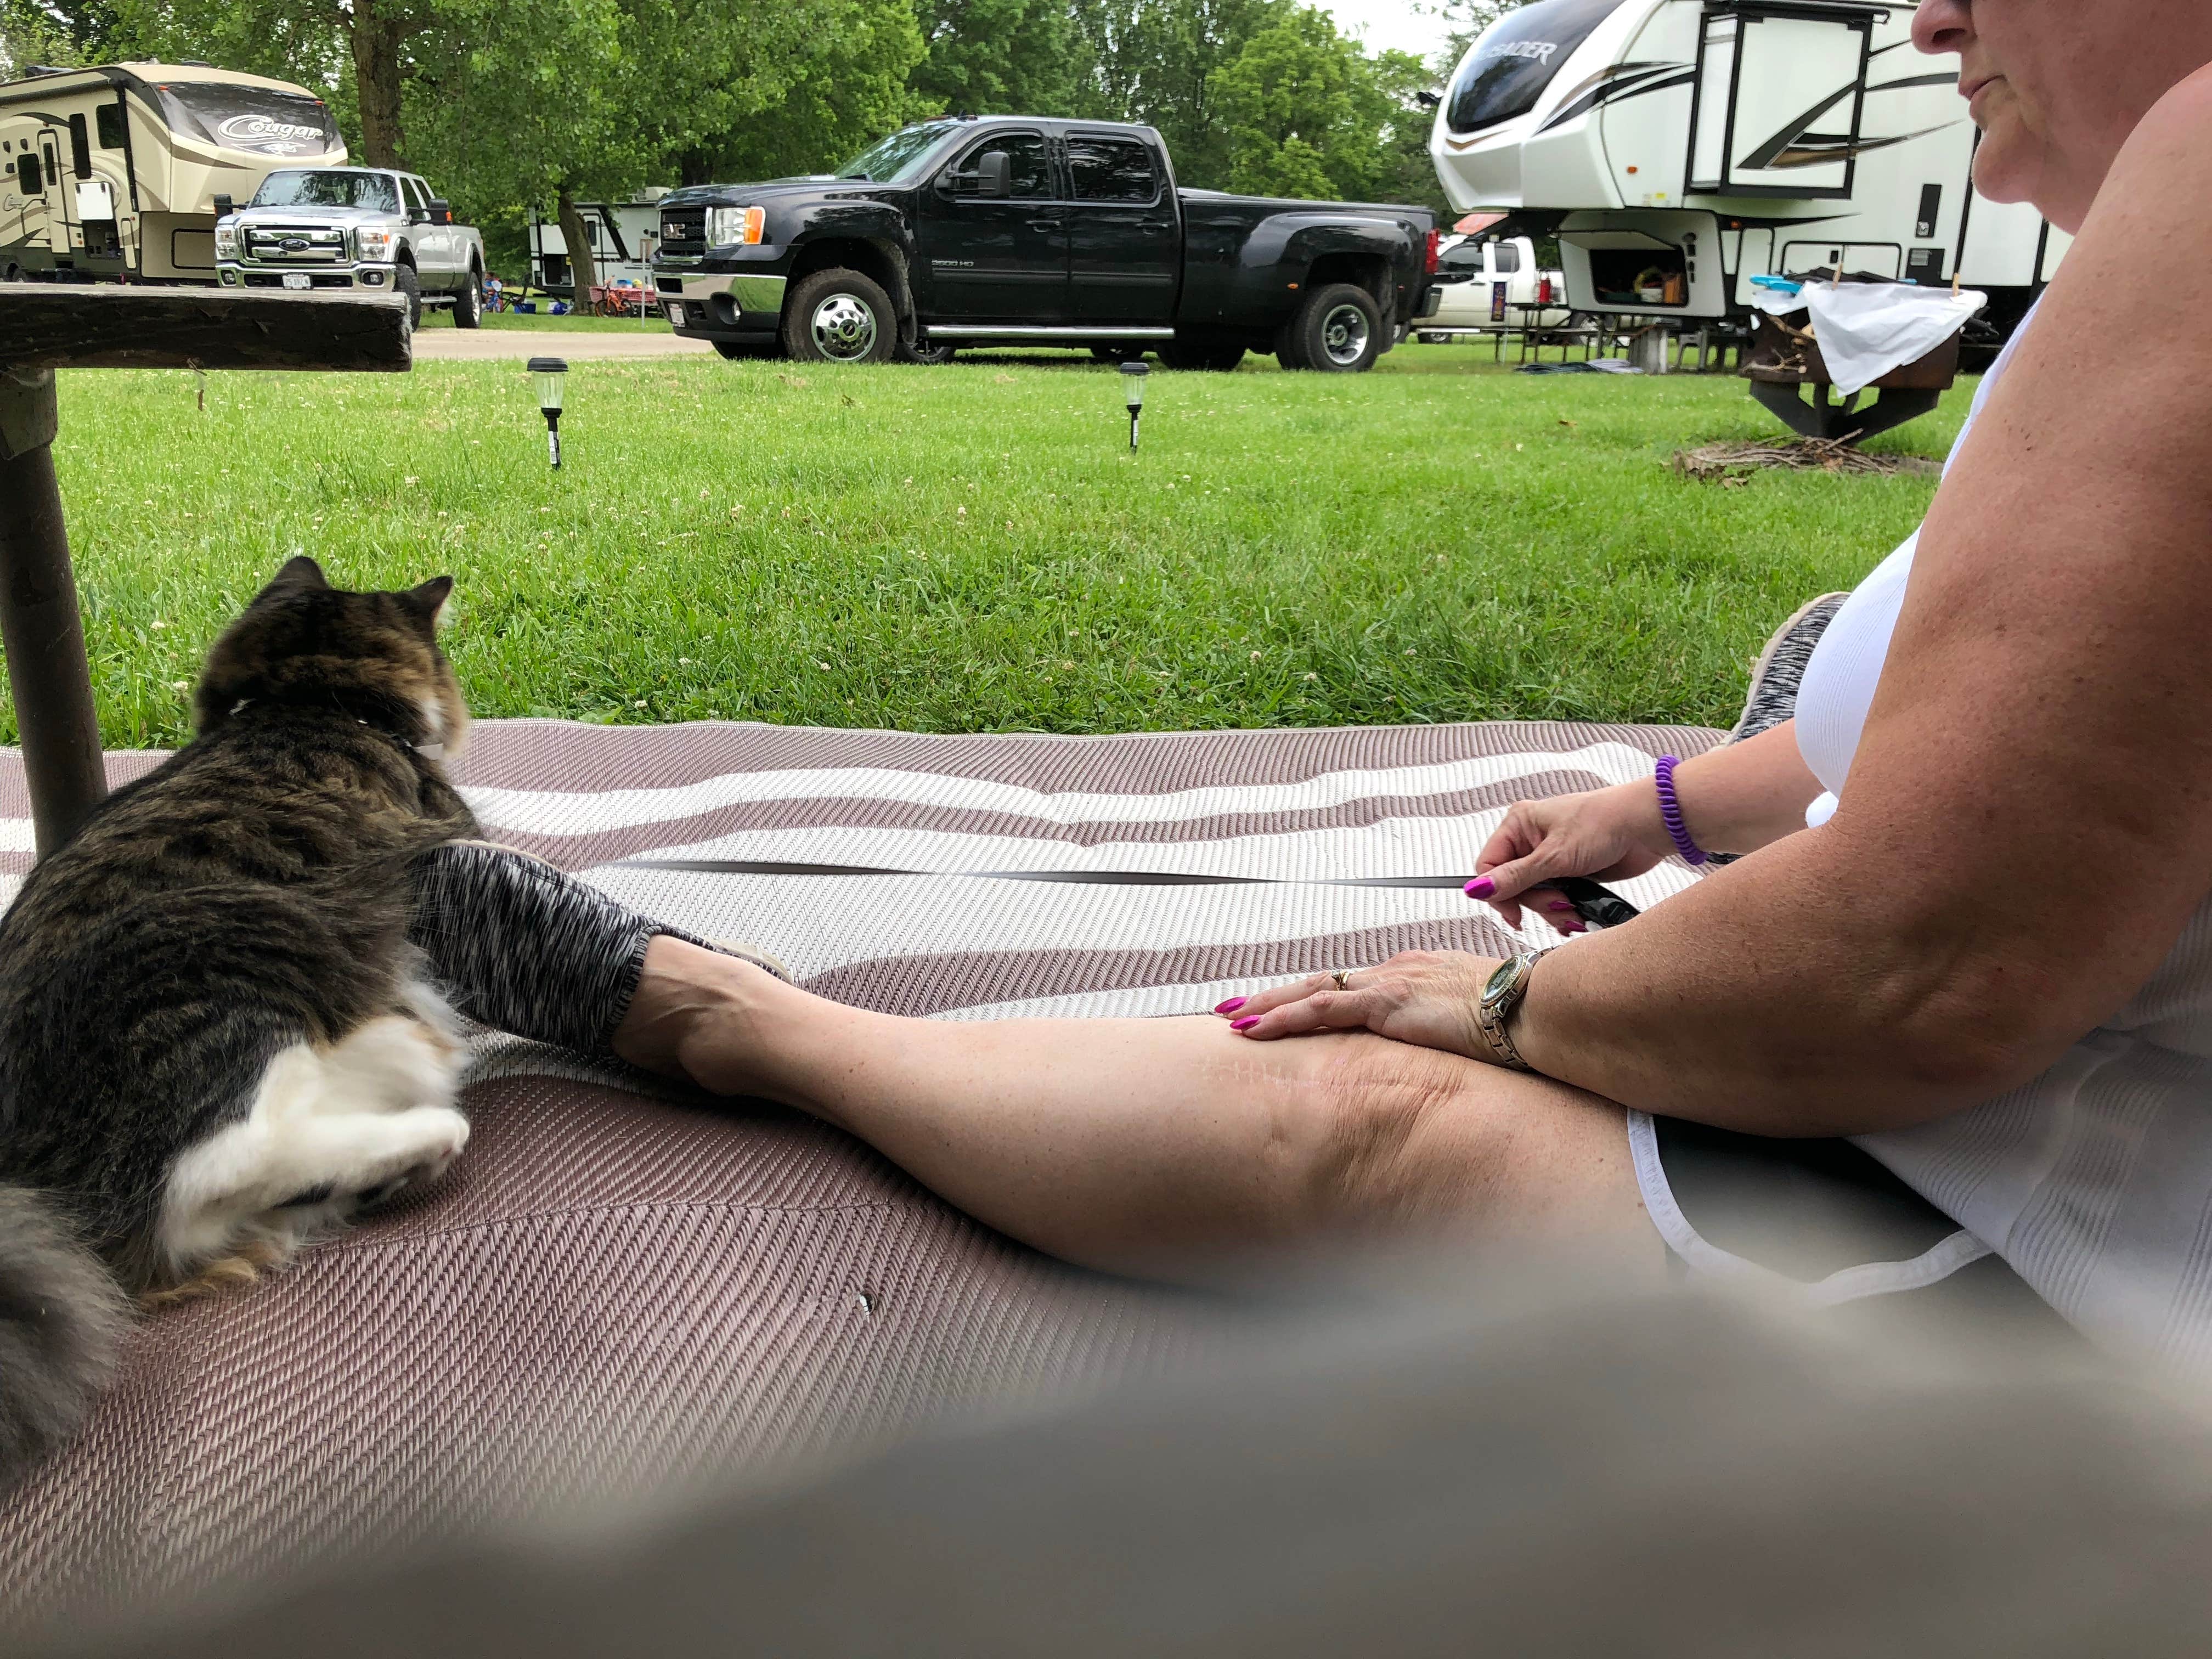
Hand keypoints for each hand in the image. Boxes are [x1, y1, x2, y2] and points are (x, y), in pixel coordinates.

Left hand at [1214, 952, 1504, 1060]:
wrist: (1536, 1007)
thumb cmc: (1519, 1017)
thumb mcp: (1478, 1022)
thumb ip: (1453, 1029)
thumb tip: (1452, 1046)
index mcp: (1415, 975)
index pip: (1352, 986)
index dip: (1313, 998)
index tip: (1285, 1009)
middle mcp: (1396, 971)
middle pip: (1321, 982)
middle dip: (1275, 997)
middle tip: (1236, 1009)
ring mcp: (1389, 983)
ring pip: (1311, 991)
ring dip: (1266, 1006)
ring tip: (1230, 1019)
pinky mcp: (1387, 1002)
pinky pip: (1322, 1008)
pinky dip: (1284, 1017)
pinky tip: (1255, 1028)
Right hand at [1469, 780, 1671, 930]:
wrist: (1646, 826)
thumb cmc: (1602, 825)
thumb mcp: (1554, 857)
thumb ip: (1515, 878)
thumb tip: (1475, 891)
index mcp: (1518, 825)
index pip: (1488, 866)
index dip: (1498, 893)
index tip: (1515, 914)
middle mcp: (1530, 840)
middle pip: (1512, 886)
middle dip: (1535, 903)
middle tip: (1560, 904)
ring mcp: (1550, 857)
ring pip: (1534, 896)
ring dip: (1552, 910)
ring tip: (1573, 912)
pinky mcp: (1570, 872)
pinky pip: (1554, 899)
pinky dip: (1563, 910)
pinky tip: (1576, 915)